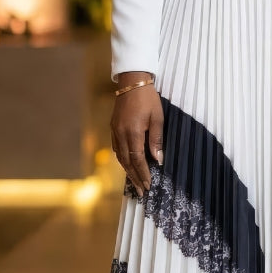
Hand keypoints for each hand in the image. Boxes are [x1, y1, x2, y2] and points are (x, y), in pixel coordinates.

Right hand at [111, 75, 163, 195]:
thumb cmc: (149, 98)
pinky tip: (127, 164)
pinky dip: (122, 159)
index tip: (148, 185)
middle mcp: (120, 133)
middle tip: (142, 191)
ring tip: (135, 182)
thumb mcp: (158, 118)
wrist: (132, 81)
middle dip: (135, 177)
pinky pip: (116, 148)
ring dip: (128, 170)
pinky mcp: (113, 127)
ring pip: (119, 156)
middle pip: (126, 161)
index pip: (137, 159)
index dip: (143, 174)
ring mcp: (115, 130)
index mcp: (133, 132)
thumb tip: (158, 160)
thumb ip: (156, 140)